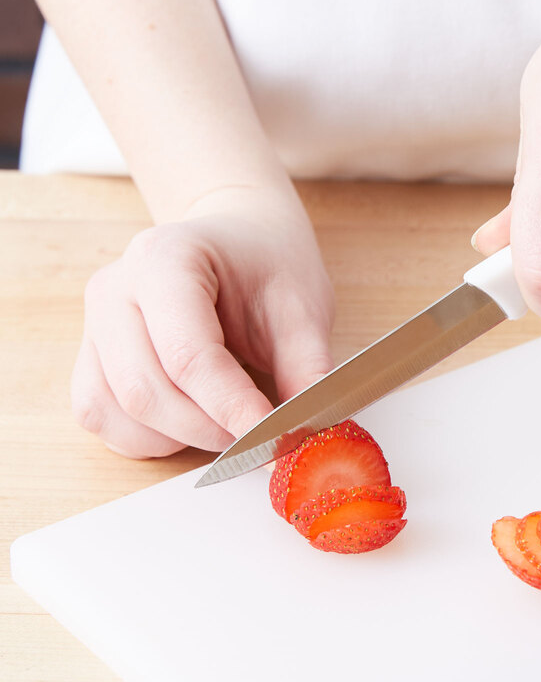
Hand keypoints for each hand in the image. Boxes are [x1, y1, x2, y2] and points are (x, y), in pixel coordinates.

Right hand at [72, 186, 335, 457]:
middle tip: (260, 437)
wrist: (241, 242)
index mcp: (166, 259)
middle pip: (145, 389)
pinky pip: (100, 415)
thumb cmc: (270, 267)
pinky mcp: (92, 356)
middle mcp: (115, 289)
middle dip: (209, 429)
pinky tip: (191, 427)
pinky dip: (147, 438)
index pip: (189, 354)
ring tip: (230, 426)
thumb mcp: (305, 310)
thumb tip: (308, 435)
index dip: (232, 407)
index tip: (273, 439)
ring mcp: (95, 323)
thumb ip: (307, 371)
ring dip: (178, 438)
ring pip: (116, 410)